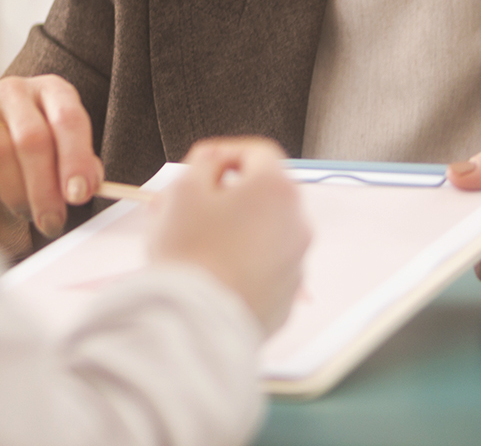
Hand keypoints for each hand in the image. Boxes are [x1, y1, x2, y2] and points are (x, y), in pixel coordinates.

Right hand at [0, 75, 103, 238]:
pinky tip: (0, 208)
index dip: (75, 159)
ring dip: (16, 193)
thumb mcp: (68, 140)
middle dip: (44, 187)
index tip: (79, 194)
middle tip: (53, 220)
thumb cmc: (42, 135)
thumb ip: (81, 163)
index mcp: (52, 89)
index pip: (68, 119)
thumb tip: (82, 189)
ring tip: (30, 215)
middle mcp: (15, 92)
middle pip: (32, 138)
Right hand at [147, 137, 310, 335]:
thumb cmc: (189, 257)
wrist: (194, 328)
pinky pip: (266, 268)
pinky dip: (245, 265)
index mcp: (276, 190)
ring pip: (265, 232)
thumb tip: (213, 162)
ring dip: (237, 230)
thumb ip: (202, 163)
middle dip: (229, 195)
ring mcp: (296, 262)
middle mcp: (297, 223)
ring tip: (196, 246)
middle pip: (264, 194)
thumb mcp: (183, 191)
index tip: (204, 165)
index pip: (258, 152)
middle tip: (193, 207)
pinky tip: (213, 275)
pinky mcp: (287, 297)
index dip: (226, 153)